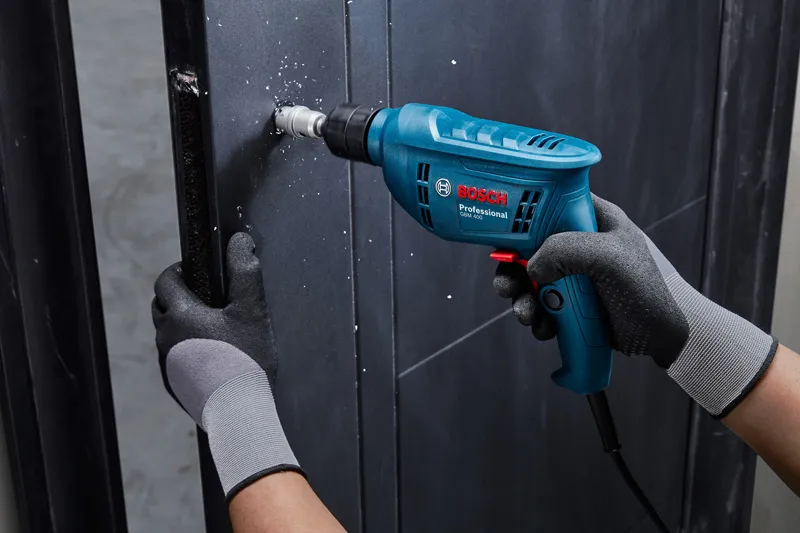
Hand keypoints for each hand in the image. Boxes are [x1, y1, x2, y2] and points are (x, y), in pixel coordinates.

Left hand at [152, 232, 301, 498]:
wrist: (239, 411)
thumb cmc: (246, 358)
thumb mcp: (252, 310)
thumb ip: (245, 271)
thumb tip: (240, 240)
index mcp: (180, 315)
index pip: (165, 281)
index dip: (178, 271)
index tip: (196, 271)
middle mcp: (165, 338)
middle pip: (161, 307)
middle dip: (177, 296)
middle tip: (205, 297)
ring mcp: (167, 365)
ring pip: (167, 334)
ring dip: (182, 325)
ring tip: (212, 328)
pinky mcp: (174, 386)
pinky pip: (174, 359)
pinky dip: (186, 351)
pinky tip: (212, 358)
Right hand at [494, 195, 776, 417]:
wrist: (663, 336)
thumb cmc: (646, 289)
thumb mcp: (609, 257)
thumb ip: (566, 250)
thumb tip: (530, 267)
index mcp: (591, 219)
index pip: (546, 206)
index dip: (521, 219)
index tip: (503, 238)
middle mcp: (578, 244)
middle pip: (528, 248)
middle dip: (511, 270)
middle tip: (505, 287)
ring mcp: (573, 276)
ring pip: (530, 282)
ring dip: (521, 300)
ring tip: (526, 316)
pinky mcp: (571, 304)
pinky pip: (542, 308)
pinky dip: (537, 319)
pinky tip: (544, 330)